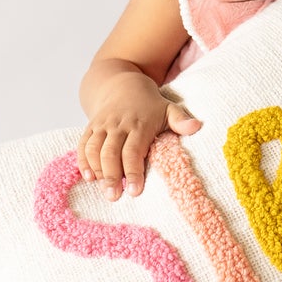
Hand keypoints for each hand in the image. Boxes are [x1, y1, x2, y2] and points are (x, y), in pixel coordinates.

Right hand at [77, 76, 201, 200]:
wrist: (122, 84)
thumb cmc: (150, 104)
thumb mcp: (169, 108)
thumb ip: (181, 120)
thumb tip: (197, 126)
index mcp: (139, 124)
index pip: (134, 150)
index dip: (133, 171)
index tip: (135, 191)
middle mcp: (118, 125)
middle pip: (111, 153)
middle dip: (112, 176)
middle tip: (114, 197)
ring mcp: (102, 126)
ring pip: (95, 149)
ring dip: (97, 170)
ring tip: (104, 190)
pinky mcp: (91, 127)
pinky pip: (84, 144)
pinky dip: (83, 160)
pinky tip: (88, 176)